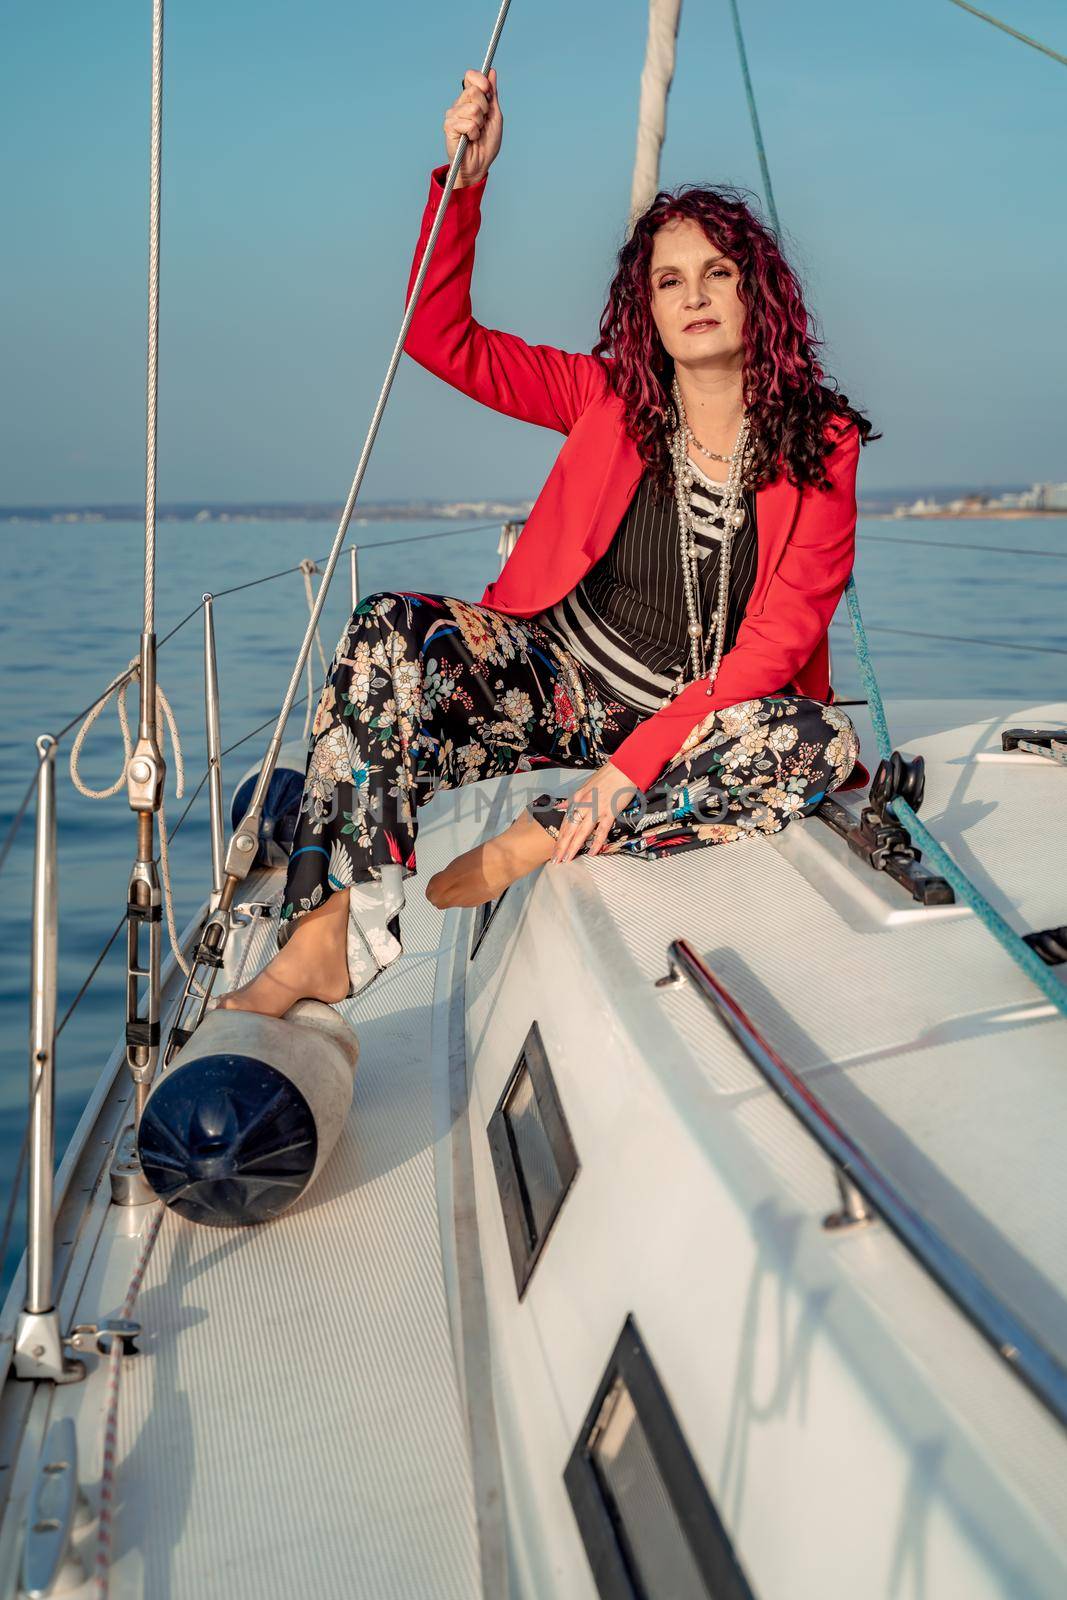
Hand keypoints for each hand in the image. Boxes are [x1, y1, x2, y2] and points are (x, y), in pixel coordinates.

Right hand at [444, 67, 501, 187]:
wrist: (479, 165)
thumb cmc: (487, 143)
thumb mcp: (495, 115)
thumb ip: (492, 94)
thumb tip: (491, 72)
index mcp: (470, 99)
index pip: (471, 76)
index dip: (481, 81)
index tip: (488, 92)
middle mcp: (460, 104)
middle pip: (474, 91)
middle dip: (485, 109)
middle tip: (483, 122)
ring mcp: (453, 114)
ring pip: (473, 108)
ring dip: (480, 124)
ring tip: (476, 133)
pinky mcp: (449, 126)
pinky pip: (467, 123)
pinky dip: (474, 133)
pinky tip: (470, 138)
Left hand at [550, 761, 638, 863]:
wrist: (623, 769)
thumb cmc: (606, 777)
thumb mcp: (585, 786)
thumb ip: (573, 799)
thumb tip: (562, 807)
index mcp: (576, 799)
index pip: (565, 823)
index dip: (559, 838)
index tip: (554, 850)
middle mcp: (583, 805)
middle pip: (569, 830)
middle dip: (561, 847)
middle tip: (555, 860)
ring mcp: (596, 809)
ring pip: (581, 832)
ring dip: (573, 847)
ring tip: (567, 859)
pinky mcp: (609, 812)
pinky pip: (601, 830)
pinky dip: (596, 842)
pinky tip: (592, 852)